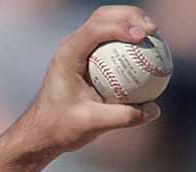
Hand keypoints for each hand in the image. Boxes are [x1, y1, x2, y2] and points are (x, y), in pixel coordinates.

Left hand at [15, 6, 161, 159]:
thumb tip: (154, 109)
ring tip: (153, 35)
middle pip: (104, 16)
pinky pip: (111, 41)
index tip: (143, 37)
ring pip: (108, 23)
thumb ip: (122, 117)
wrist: (42, 132)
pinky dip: (128, 40)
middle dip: (131, 16)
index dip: (122, 26)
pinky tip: (147, 52)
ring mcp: (79, 50)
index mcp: (67, 56)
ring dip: (132, 22)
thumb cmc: (60, 128)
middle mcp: (71, 47)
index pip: (96, 28)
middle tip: (153, 31)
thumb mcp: (91, 125)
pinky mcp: (87, 57)